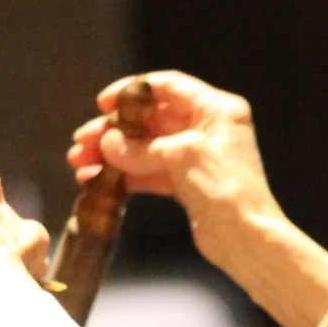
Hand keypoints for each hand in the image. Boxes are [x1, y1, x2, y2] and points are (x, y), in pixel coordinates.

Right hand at [67, 71, 281, 269]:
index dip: (132, 92)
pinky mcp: (187, 183)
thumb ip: (143, 149)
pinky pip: (149, 172)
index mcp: (216, 109)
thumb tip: (108, 143)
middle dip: (114, 131)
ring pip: (146, 147)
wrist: (247, 239)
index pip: (167, 87)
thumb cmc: (228, 191)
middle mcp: (207, 128)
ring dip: (113, 154)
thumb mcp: (184, 158)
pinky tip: (97, 180)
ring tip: (80, 163)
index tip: (103, 104)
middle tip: (82, 141)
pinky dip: (125, 175)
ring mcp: (196, 156)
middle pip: (150, 119)